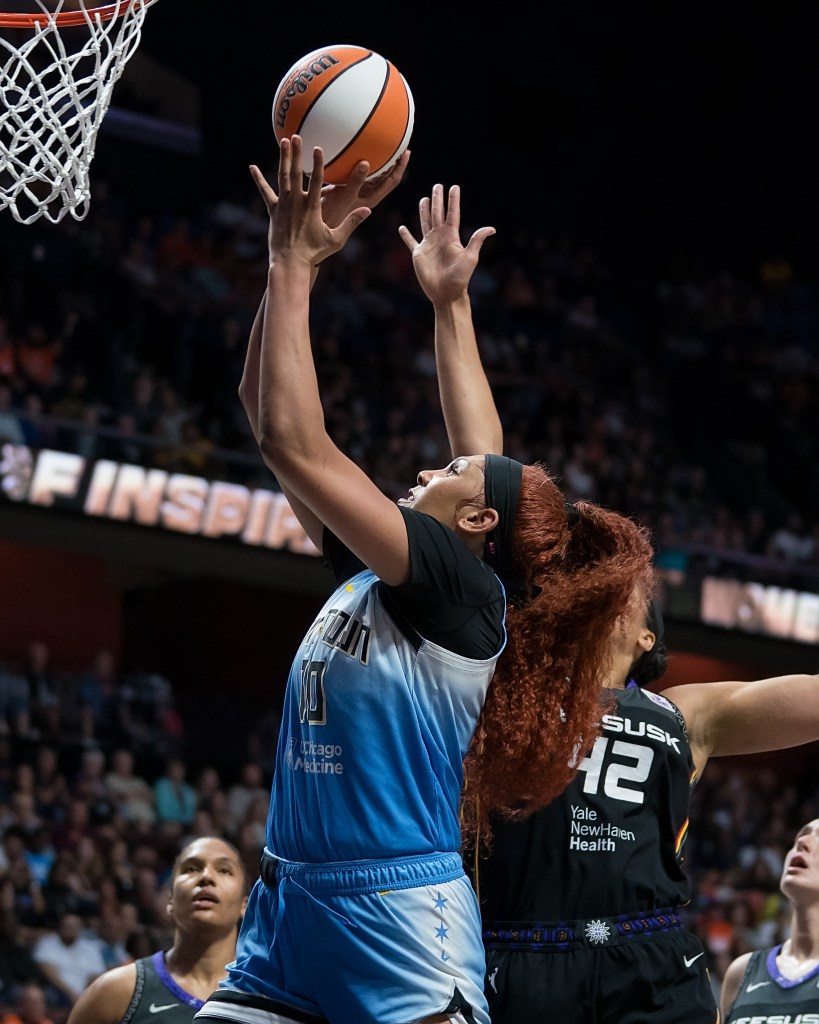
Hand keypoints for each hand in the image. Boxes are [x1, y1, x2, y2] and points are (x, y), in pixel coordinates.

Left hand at [249, 136, 370, 270]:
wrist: (289, 263)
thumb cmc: (314, 253)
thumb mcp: (336, 240)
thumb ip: (351, 223)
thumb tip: (368, 210)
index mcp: (311, 207)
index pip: (315, 181)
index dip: (317, 164)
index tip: (318, 147)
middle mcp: (296, 202)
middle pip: (296, 173)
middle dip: (296, 153)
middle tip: (296, 135)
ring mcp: (283, 205)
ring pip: (282, 177)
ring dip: (283, 158)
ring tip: (283, 141)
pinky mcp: (273, 211)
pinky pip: (265, 192)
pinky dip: (259, 179)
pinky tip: (252, 167)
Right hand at [320, 149, 409, 228]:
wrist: (315, 222)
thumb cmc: (331, 215)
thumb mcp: (345, 197)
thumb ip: (356, 181)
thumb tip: (366, 163)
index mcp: (372, 198)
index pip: (392, 181)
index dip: (401, 167)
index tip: (407, 151)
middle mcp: (366, 194)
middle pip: (385, 175)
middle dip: (392, 160)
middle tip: (396, 142)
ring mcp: (356, 190)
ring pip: (372, 173)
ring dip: (377, 159)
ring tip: (379, 143)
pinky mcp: (344, 187)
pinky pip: (356, 171)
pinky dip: (358, 161)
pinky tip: (354, 150)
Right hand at [398, 183, 494, 305]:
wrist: (446, 293)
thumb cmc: (460, 277)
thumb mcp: (470, 258)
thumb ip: (476, 240)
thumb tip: (492, 228)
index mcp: (452, 236)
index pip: (452, 214)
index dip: (453, 200)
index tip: (454, 187)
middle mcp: (440, 237)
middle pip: (437, 213)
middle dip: (437, 199)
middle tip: (437, 186)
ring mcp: (428, 245)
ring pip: (425, 222)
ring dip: (424, 211)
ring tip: (423, 199)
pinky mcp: (418, 254)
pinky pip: (411, 242)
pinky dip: (406, 235)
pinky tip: (402, 228)